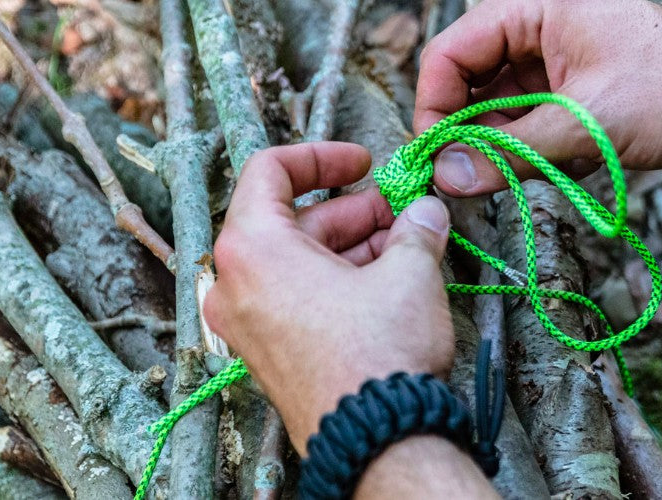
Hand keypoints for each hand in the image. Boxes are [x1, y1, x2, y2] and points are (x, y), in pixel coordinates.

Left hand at [203, 143, 454, 453]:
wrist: (374, 436)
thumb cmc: (378, 353)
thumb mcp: (408, 272)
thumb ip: (415, 229)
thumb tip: (425, 213)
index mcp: (251, 248)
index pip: (269, 171)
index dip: (322, 156)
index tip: (363, 162)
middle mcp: (235, 284)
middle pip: (290, 221)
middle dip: (352, 212)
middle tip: (401, 213)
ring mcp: (247, 324)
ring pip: (297, 262)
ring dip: (351, 248)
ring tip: (406, 248)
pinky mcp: (268, 354)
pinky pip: (296, 298)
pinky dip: (336, 282)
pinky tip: (387, 283)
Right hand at [416, 0, 661, 196]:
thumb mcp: (586, 125)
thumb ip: (511, 151)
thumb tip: (449, 177)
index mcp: (536, 10)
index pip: (452, 52)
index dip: (435, 105)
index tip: (434, 157)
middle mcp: (542, 29)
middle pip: (472, 81)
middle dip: (471, 133)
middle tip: (469, 181)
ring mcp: (561, 60)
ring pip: (503, 107)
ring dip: (508, 147)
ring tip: (528, 174)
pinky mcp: (579, 90)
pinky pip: (535, 121)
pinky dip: (539, 150)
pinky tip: (567, 166)